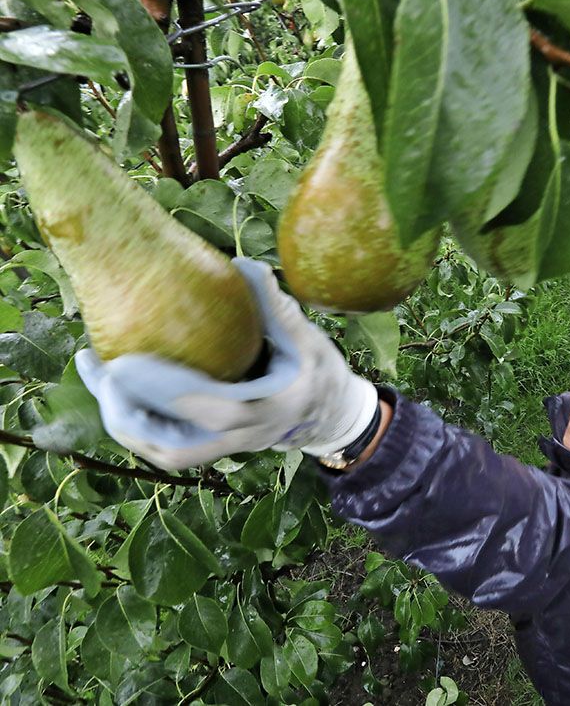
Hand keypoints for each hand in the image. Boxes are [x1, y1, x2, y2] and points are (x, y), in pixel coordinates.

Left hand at [76, 258, 376, 469]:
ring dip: (122, 418)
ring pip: (160, 449)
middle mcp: (236, 437)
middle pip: (167, 445)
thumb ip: (277, 308)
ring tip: (95, 370)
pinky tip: (116, 383)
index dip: (159, 388)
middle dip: (125, 414)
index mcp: (261, 411)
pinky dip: (135, 419)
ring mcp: (222, 447)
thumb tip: (242, 264)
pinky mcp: (210, 445)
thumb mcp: (307, 339)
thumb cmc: (319, 373)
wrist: (330, 416)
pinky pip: (164, 442)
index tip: (122, 360)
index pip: (203, 407)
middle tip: (99, 367)